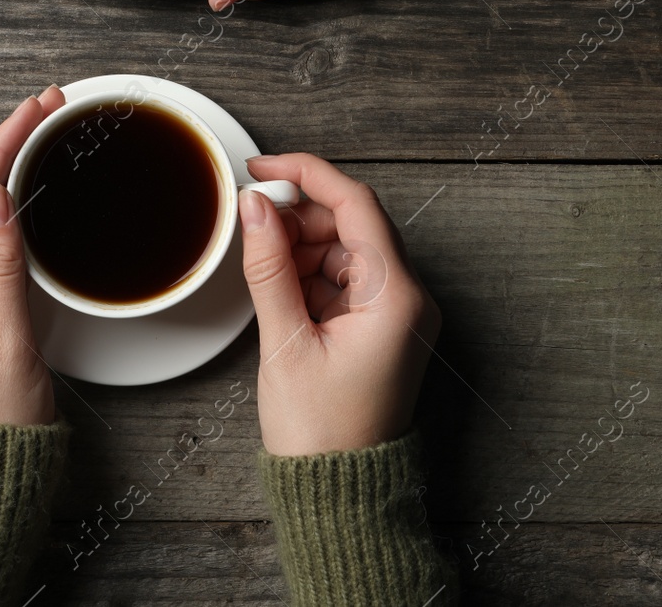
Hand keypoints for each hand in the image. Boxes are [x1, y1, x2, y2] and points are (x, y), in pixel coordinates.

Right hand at [238, 152, 440, 454]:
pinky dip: (311, 272)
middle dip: (300, 215)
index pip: (356, 205)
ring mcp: (398, 314)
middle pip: (354, 224)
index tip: (263, 166)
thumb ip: (268, 267)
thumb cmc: (321, 433)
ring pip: (348, 248)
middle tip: (252, 217)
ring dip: (303, 244)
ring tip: (261, 260)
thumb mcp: (285, 342)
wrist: (341, 494)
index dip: (307, 174)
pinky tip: (280, 283)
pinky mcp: (382, 328)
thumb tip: (254, 208)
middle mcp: (409, 299)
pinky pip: (347, 278)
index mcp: (397, 298)